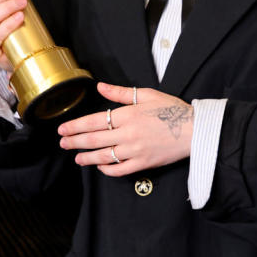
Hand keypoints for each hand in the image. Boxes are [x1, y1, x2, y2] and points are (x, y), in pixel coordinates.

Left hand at [58, 82, 193, 175]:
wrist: (194, 130)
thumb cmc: (172, 110)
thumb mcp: (147, 95)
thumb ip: (121, 93)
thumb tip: (100, 87)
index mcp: (128, 115)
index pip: (94, 121)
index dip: (76, 126)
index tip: (63, 129)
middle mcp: (128, 133)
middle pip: (94, 139)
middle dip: (75, 142)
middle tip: (62, 143)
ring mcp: (135, 150)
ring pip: (104, 156)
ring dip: (87, 158)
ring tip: (77, 158)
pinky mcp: (143, 163)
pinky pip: (120, 169)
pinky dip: (107, 169)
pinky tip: (100, 167)